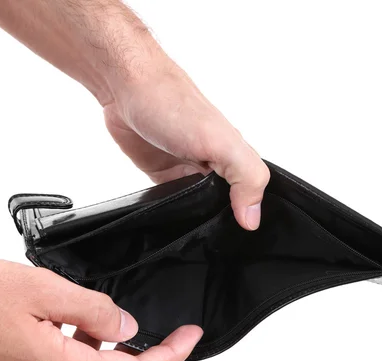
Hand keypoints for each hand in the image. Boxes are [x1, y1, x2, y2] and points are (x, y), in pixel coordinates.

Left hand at [0, 0, 269, 230]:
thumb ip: (245, 176)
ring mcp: (190, 174)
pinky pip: (176, 206)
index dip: (251, 220)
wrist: (125, 89)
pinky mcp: (165, 179)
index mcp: (237, 158)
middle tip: (217, 249)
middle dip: (224, 227)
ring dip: (199, 224)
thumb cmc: (173, 104)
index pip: (255, 197)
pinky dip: (176, 217)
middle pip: (228, 209)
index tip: (243, 243)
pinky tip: (174, 228)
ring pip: (201, 211)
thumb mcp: (221, 141)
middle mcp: (216, 168)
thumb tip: (252, 218)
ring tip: (195, 244)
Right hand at [0, 260, 202, 360]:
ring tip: (118, 325)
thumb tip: (125, 328)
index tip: (190, 338)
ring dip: (111, 355)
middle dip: (148, 357)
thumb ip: (91, 309)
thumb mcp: (40, 289)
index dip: (170, 357)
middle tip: (170, 334)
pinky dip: (82, 353)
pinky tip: (76, 328)